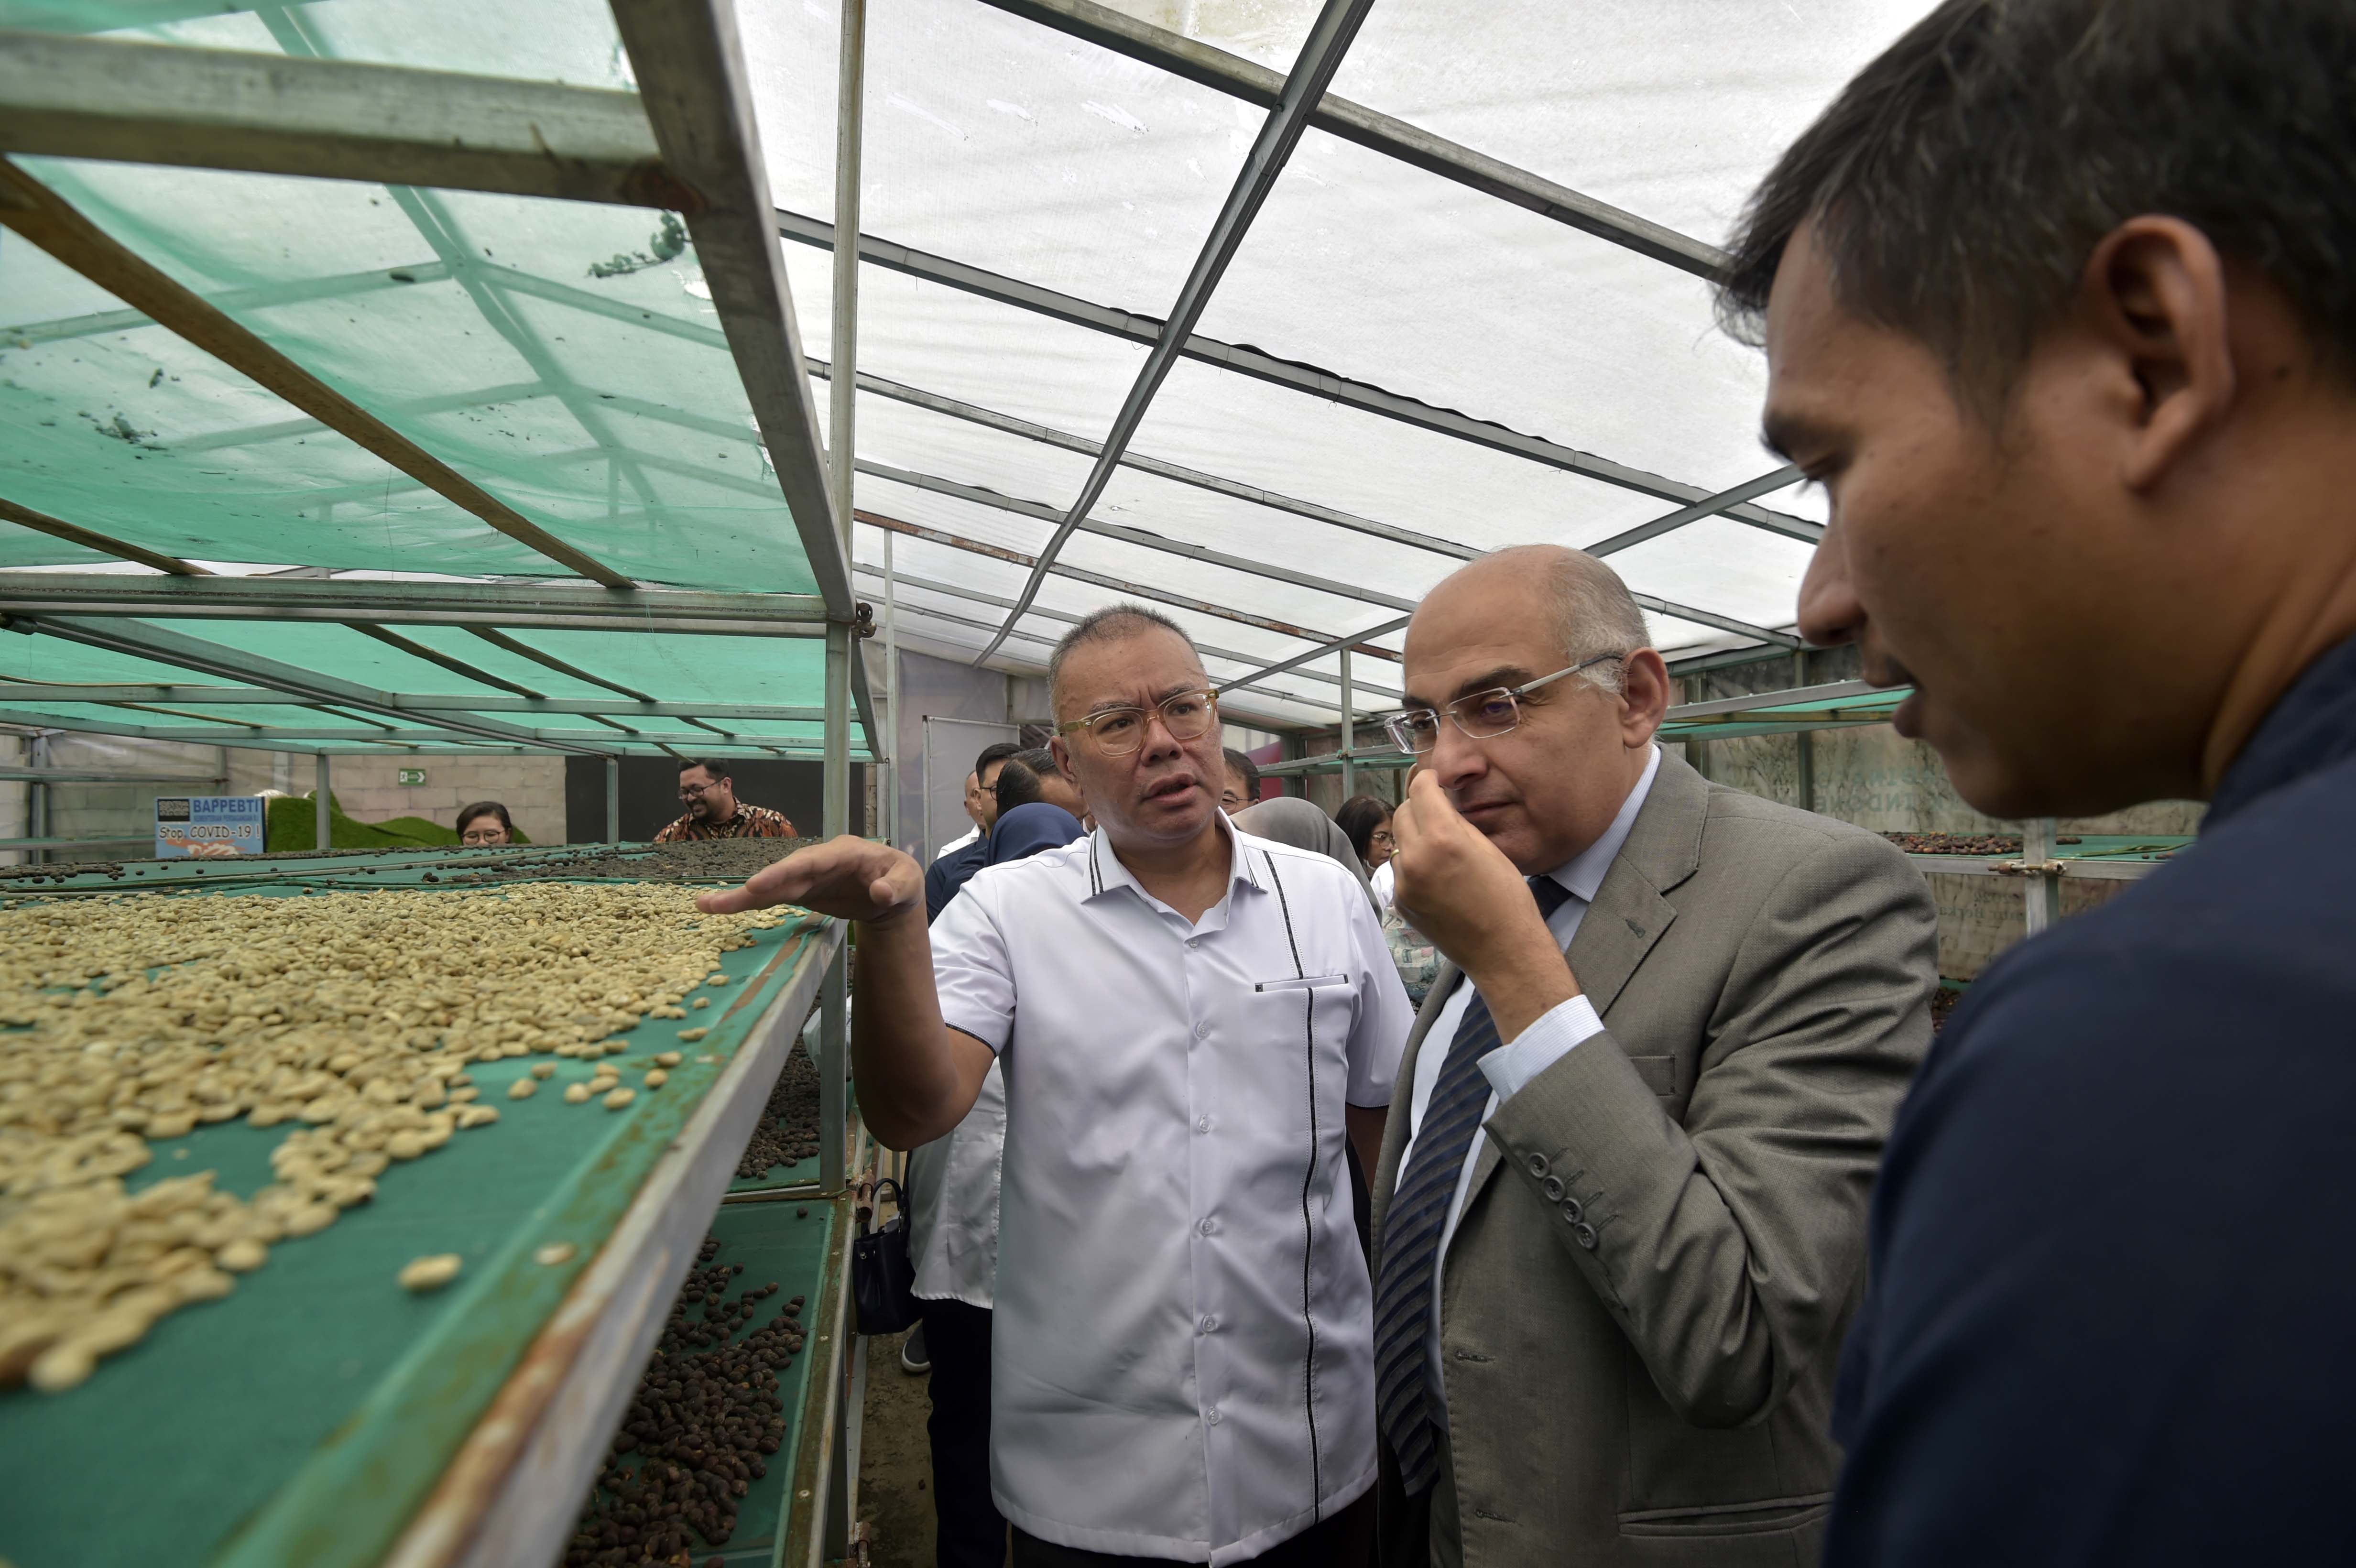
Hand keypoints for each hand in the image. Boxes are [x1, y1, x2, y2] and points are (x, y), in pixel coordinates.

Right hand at [696, 835, 922, 921]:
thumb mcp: (910, 883)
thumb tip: (881, 893)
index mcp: (845, 852)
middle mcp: (820, 861)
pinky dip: (749, 904)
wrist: (894, 893)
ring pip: (772, 886)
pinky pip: (773, 897)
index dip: (783, 872)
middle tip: (720, 901)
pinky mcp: (802, 891)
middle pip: (784, 872)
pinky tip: (721, 909)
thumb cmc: (902, 881)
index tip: (758, 885)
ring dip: (742, 897)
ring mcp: (808, 876)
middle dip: (755, 886)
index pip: (811, 861)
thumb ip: (897, 887)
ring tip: (707, 906)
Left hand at [1391, 772, 1578, 1038]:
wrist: (1502, 950)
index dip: (1428, 780)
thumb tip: (1440, 803)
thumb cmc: (1507, 899)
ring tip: (1440, 848)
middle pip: (1403, 813)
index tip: (1434, 781)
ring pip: (1398, 842)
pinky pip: (1399, 870)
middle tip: (1439, 814)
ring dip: (1414, 837)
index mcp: (1442, 838)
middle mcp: (1415, 858)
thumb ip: (1458, 823)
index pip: (1420, 790)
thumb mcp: (1488, 848)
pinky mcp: (1400, 902)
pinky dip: (1413, 865)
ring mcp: (1403, 883)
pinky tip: (1437, 875)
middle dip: (1419, 808)